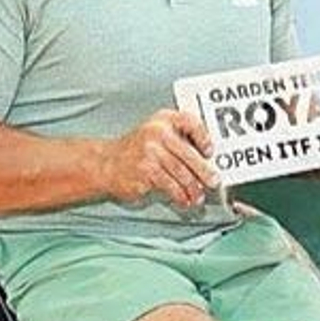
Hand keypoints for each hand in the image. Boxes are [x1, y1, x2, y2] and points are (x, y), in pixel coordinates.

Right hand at [100, 110, 218, 206]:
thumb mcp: (155, 134)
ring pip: (181, 173)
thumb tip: (207, 160)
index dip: (203, 137)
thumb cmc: (136, 151)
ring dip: (193, 188)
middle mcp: (157, 133)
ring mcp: (150, 152)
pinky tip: (184, 200)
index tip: (210, 152)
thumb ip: (178, 139)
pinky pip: (170, 186)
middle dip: (204, 172)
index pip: (189, 122)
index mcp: (162, 120)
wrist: (106, 164)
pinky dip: (180, 196)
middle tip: (214, 181)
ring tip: (198, 197)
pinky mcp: (145, 172)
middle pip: (188, 154)